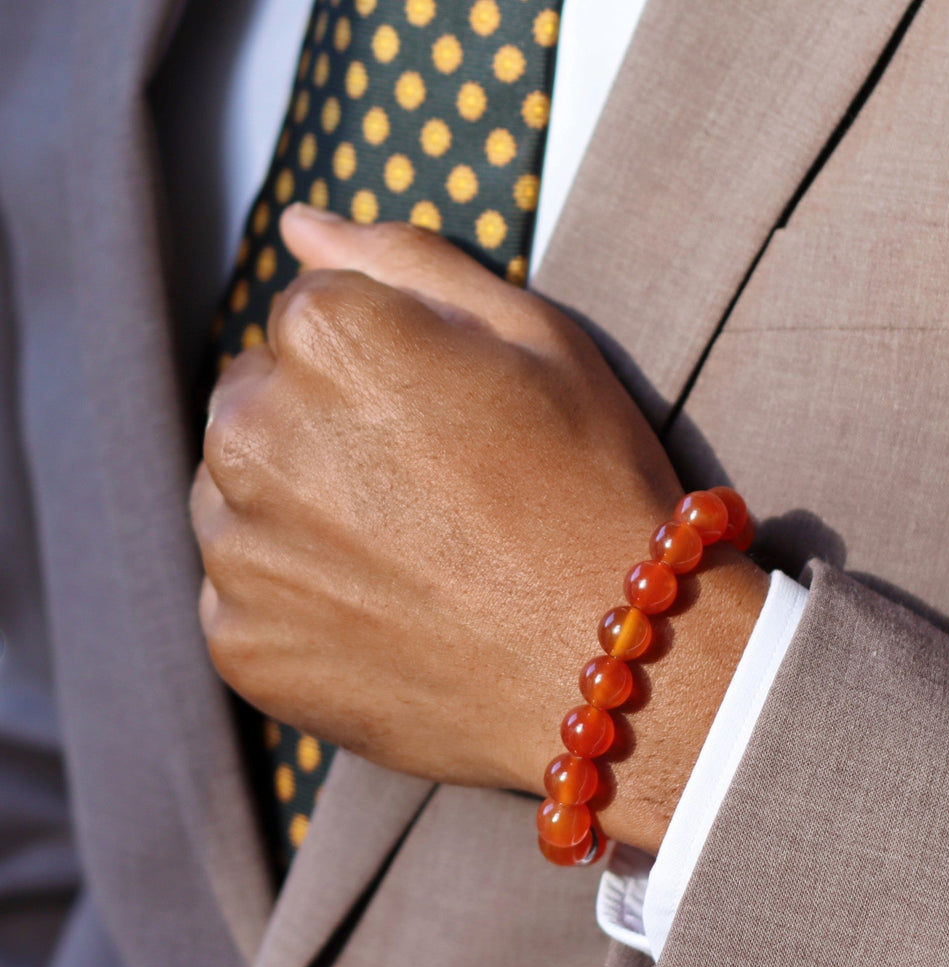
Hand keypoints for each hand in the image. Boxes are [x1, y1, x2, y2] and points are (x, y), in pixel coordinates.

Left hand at [191, 206, 766, 852]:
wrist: (614, 663)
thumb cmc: (589, 488)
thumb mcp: (537, 336)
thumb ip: (406, 260)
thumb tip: (300, 224)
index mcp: (324, 334)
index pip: (306, 316)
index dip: (380, 362)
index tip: (442, 415)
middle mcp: (252, 431)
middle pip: (259, 401)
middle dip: (320, 428)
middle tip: (424, 489)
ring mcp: (237, 547)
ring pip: (239, 496)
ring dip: (298, 510)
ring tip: (405, 554)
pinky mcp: (238, 642)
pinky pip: (244, 594)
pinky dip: (297, 599)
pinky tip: (380, 614)